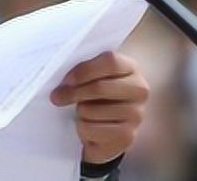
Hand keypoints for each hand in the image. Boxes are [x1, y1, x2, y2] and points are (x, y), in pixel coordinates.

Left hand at [50, 51, 148, 165]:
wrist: (110, 126)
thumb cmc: (97, 95)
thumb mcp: (93, 77)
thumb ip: (83, 73)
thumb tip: (61, 86)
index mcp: (131, 68)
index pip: (110, 61)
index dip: (84, 70)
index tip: (66, 80)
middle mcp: (139, 90)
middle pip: (100, 87)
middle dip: (73, 93)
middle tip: (56, 97)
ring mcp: (136, 114)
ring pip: (92, 110)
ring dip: (79, 112)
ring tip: (82, 112)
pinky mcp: (127, 136)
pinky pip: (92, 130)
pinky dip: (82, 129)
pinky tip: (88, 126)